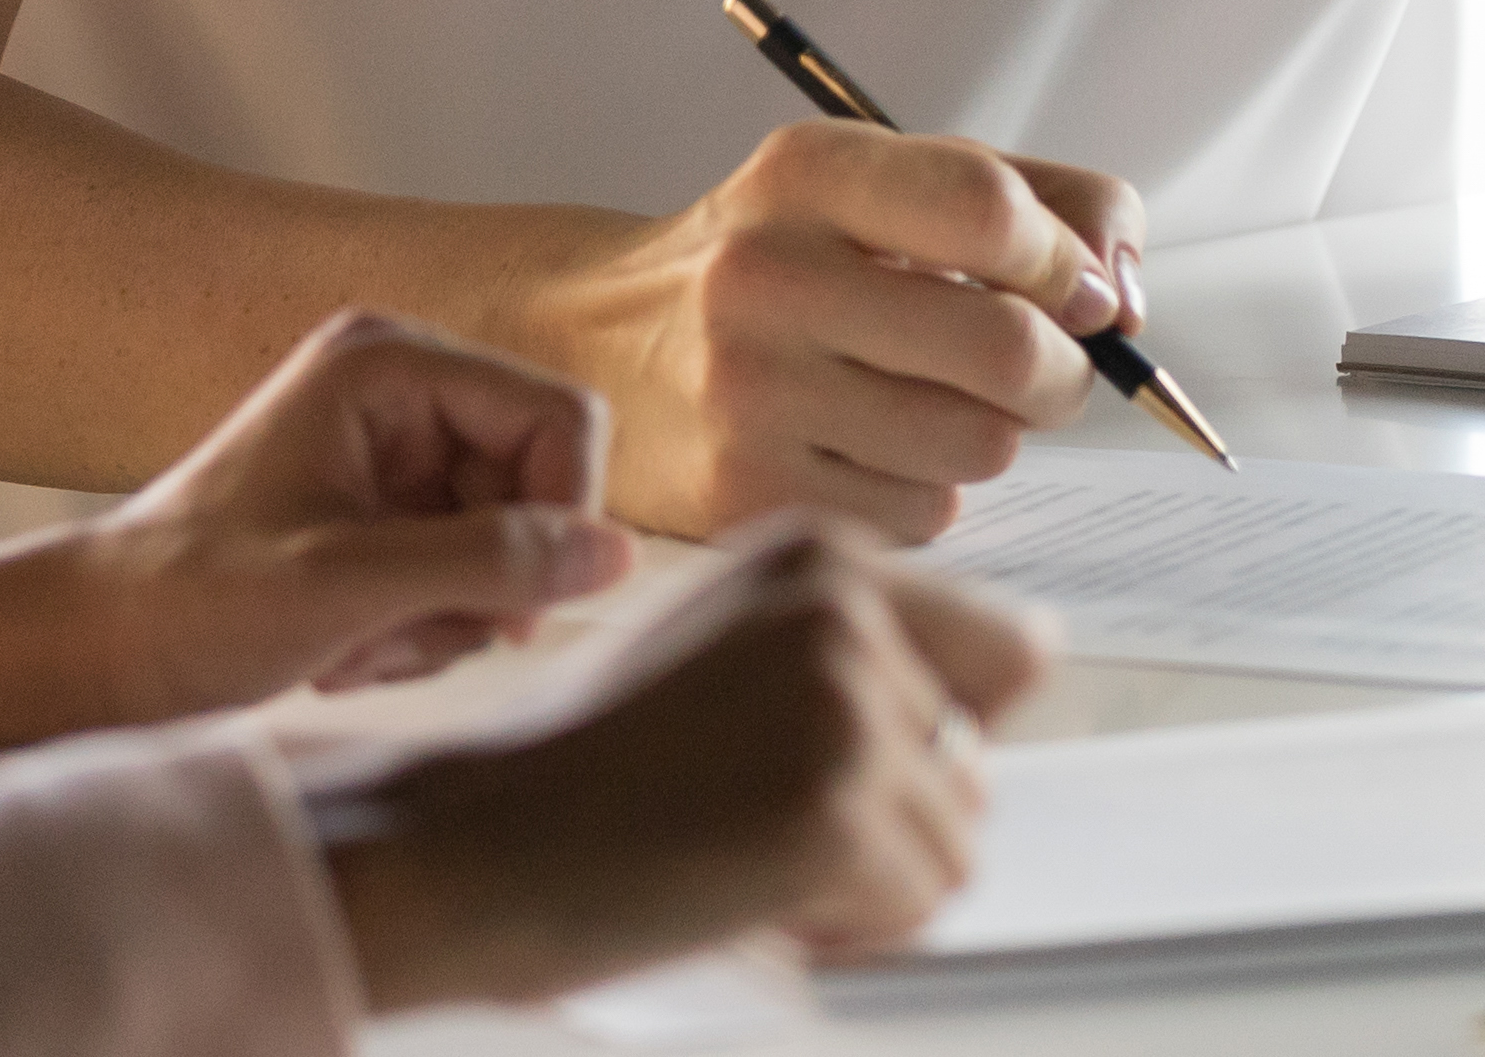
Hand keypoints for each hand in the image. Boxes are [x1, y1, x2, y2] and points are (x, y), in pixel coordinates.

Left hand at [0, 310, 634, 748]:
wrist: (92, 655)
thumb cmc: (189, 603)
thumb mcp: (349, 587)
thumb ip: (490, 563)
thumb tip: (616, 554)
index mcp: (388, 364)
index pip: (558, 418)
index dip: (560, 516)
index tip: (511, 614)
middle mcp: (401, 393)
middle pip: (539, 485)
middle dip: (483, 580)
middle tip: (395, 633)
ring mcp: (393, 456)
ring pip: (508, 543)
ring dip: (447, 618)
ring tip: (353, 644)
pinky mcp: (383, 517)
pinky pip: (467, 577)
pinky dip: (422, 631)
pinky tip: (346, 650)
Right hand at [320, 523, 1056, 1008]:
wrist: (473, 840)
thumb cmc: (579, 765)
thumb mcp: (727, 651)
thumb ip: (850, 652)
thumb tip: (1011, 685)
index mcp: (822, 552)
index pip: (1009, 647)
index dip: (944, 733)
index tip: (871, 769)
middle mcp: (846, 603)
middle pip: (979, 761)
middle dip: (891, 819)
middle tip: (756, 820)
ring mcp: (844, 698)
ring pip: (955, 841)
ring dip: (864, 881)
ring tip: (740, 851)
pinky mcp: (836, 801)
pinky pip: (918, 904)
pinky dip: (845, 931)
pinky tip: (742, 891)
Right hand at [512, 118, 1149, 537]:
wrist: (600, 343)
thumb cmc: (782, 257)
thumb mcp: (879, 183)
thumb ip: (1036, 199)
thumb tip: (1125, 297)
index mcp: (806, 174)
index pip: (987, 211)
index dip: (1069, 262)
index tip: (1085, 291)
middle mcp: (765, 277)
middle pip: (1005, 348)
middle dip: (1062, 371)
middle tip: (1046, 370)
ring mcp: (749, 394)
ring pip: (979, 447)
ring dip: (993, 436)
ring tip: (936, 402)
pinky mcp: (745, 496)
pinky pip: (924, 517)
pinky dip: (930, 492)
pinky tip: (871, 449)